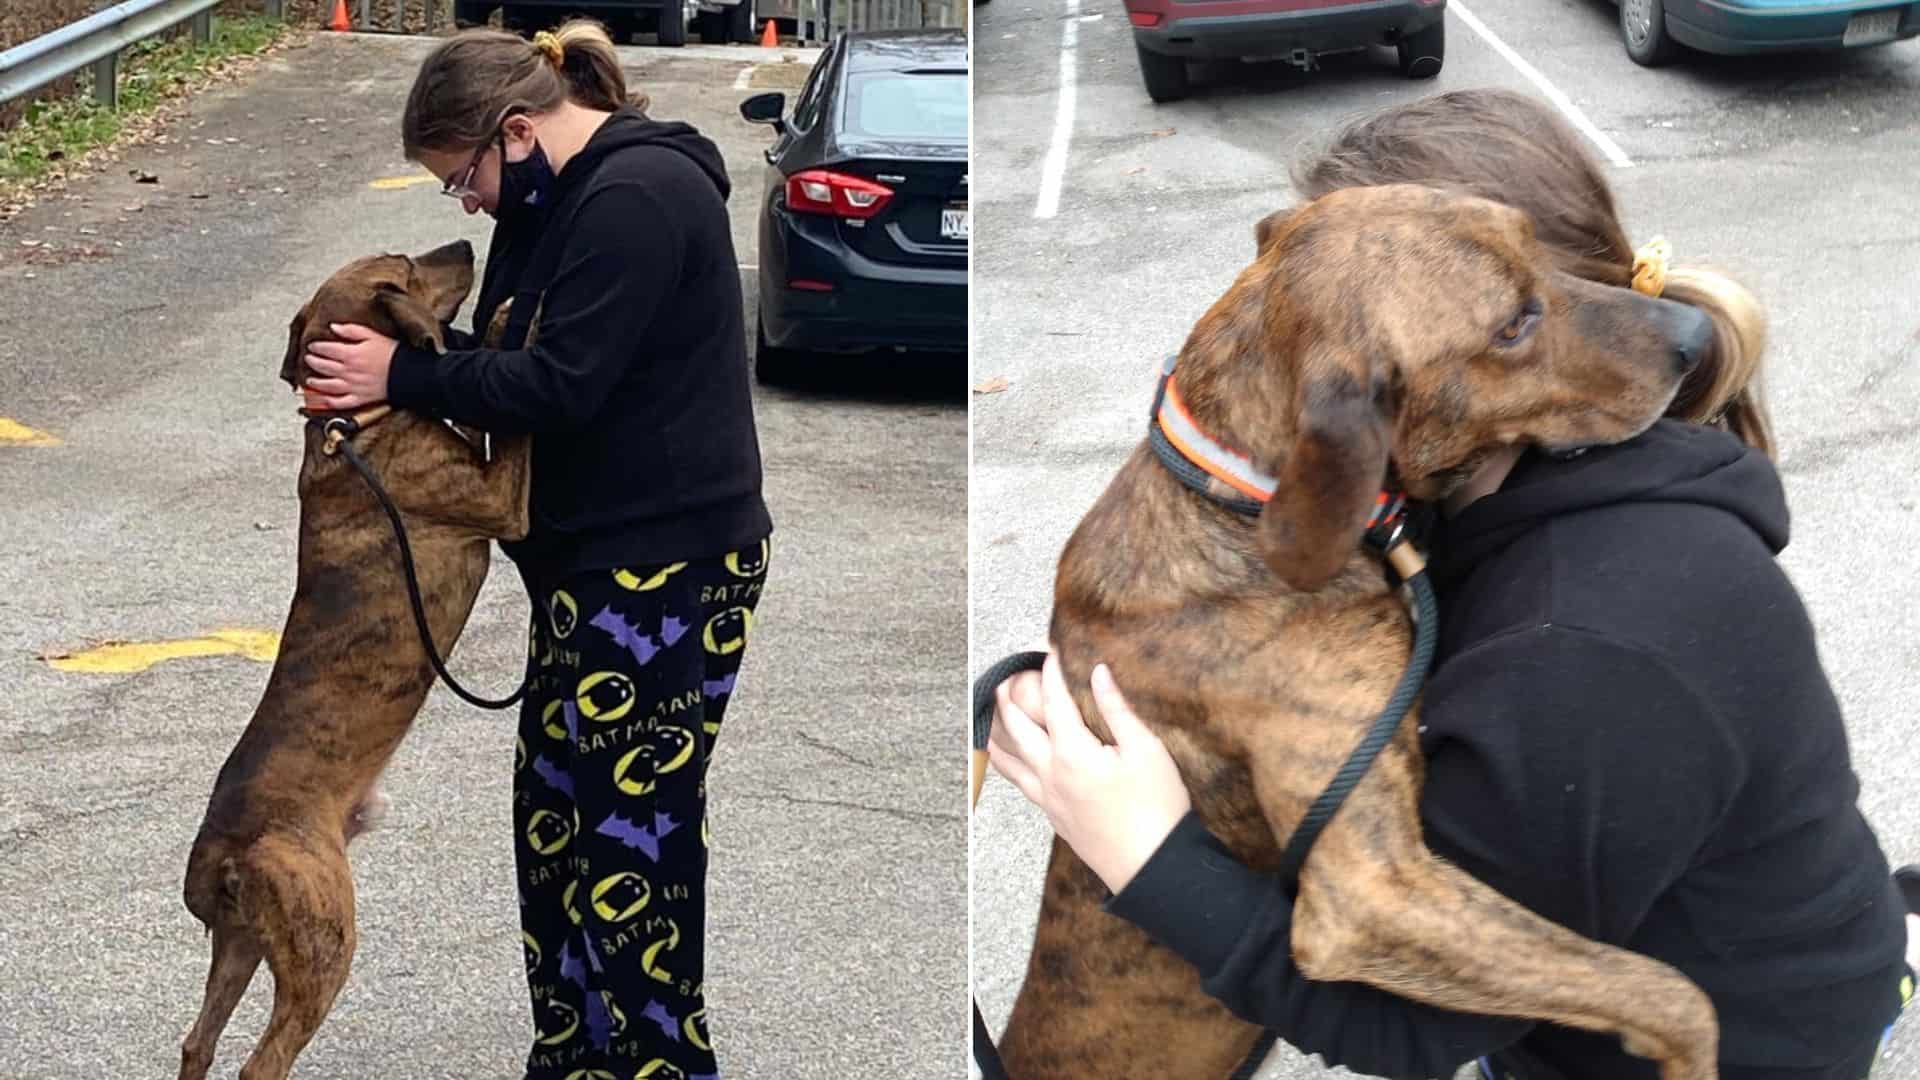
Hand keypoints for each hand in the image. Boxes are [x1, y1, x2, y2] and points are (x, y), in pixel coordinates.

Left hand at [303, 323, 396, 410]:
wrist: (409, 373)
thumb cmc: (393, 354)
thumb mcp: (372, 335)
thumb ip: (351, 330)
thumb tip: (334, 327)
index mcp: (351, 354)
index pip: (326, 349)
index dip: (316, 347)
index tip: (313, 346)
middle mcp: (349, 372)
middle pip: (324, 367)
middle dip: (313, 362)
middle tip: (309, 358)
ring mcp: (353, 387)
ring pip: (327, 386)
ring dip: (316, 382)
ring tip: (310, 379)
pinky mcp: (360, 399)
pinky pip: (340, 402)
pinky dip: (328, 402)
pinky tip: (321, 400)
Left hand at [988, 654, 1192, 893]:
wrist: (1152, 868)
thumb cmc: (1157, 808)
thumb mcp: (1147, 750)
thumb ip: (1117, 709)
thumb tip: (1098, 673)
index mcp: (1073, 753)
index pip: (1054, 701)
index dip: (1050, 672)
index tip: (1048, 652)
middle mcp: (1050, 774)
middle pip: (1017, 727)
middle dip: (1010, 697)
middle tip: (1006, 676)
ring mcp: (1048, 798)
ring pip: (1008, 759)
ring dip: (998, 731)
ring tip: (989, 713)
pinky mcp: (1053, 816)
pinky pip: (1019, 783)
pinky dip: (1006, 764)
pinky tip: (1009, 760)